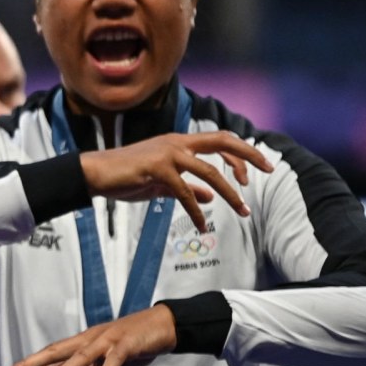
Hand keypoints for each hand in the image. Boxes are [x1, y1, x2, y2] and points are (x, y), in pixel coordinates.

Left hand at [2, 305, 175, 365]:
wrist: (160, 327)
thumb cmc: (127, 348)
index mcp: (79, 346)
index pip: (48, 359)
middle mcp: (87, 340)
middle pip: (55, 352)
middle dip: (31, 364)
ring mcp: (106, 341)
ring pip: (82, 355)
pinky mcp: (126, 345)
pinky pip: (115, 360)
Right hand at [80, 131, 272, 231]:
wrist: (96, 173)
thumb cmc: (126, 175)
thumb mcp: (162, 182)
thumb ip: (187, 187)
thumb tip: (210, 196)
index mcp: (179, 142)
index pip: (219, 140)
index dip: (241, 153)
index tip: (256, 170)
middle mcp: (177, 143)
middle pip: (222, 143)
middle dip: (248, 156)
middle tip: (269, 169)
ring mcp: (167, 155)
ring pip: (209, 172)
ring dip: (230, 193)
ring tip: (242, 210)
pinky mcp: (156, 170)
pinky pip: (185, 193)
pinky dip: (196, 211)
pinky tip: (202, 224)